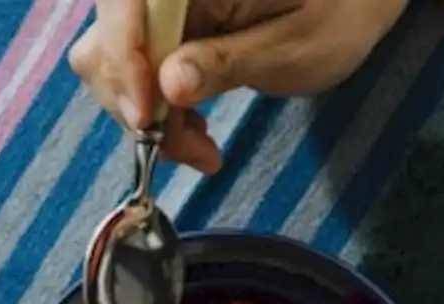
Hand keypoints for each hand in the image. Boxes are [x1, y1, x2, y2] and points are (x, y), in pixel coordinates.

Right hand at [68, 0, 406, 172]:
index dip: (124, 61)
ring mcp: (160, 7)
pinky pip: (135, 70)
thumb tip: (167, 86)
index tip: (148, 118)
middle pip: (106, 40)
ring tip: (199, 145)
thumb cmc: (337, 13)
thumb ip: (227, 64)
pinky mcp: (163, 30)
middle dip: (135, 103)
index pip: (125, 6)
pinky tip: (192, 127)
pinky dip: (155, 108)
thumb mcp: (293, 47)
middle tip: (190, 150)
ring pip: (111, 61)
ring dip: (145, 114)